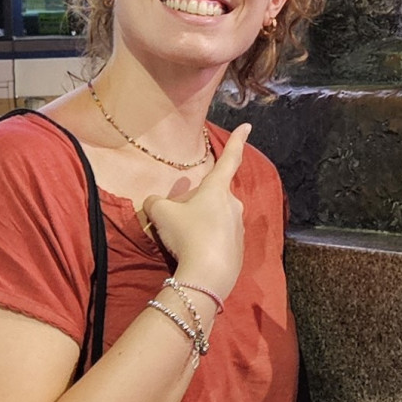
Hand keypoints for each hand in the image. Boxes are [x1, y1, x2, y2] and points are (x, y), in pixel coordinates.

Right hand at [142, 123, 248, 300]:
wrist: (206, 275)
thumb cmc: (187, 234)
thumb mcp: (161, 214)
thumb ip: (155, 202)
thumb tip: (153, 202)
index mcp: (217, 189)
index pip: (229, 158)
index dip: (237, 140)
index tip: (248, 126)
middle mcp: (233, 205)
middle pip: (213, 196)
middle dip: (196, 203)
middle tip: (176, 217)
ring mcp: (239, 228)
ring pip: (215, 218)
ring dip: (200, 224)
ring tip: (182, 241)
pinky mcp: (239, 250)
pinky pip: (219, 239)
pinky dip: (206, 243)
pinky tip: (193, 255)